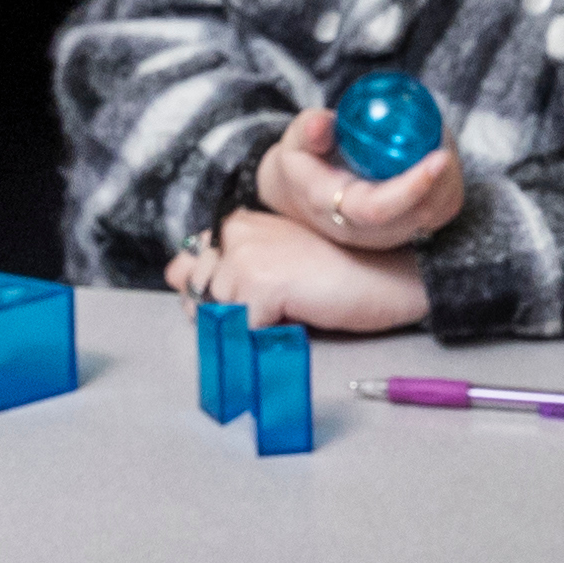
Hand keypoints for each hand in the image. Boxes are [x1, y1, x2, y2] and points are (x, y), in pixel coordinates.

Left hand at [191, 206, 431, 335]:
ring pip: (218, 316)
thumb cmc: (339, 270)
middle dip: (225, 314)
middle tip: (273, 308)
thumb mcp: (277, 260)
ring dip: (247, 327)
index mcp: (238, 223)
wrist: (389, 273)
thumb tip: (173, 274)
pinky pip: (243, 332)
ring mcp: (246, 257)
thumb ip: (227, 265)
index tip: (247, 302)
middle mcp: (235, 233)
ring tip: (288, 311)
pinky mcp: (262, 284)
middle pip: (197, 294)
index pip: (189, 266)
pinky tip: (297, 318)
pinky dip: (265, 339)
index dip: (212, 294)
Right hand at [253, 96, 463, 253]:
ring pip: (436, 214)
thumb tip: (322, 124)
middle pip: (418, 215)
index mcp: (336, 209)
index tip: (439, 156)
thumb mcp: (295, 143)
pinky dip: (450, 183)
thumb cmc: (302, 163)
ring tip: (441, 139)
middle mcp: (366, 231)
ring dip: (449, 178)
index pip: (378, 209)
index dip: (412, 187)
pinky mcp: (406, 229)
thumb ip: (308, 131)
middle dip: (444, 178)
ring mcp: (388, 234)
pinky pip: (441, 211)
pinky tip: (441, 153)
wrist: (305, 197)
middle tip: (445, 138)